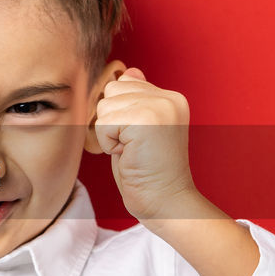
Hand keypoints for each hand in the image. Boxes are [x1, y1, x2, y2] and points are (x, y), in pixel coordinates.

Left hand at [93, 67, 198, 223]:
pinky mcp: (146, 119)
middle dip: (112, 121)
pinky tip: (129, 155)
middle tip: (133, 145)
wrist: (165, 203)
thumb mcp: (141, 129)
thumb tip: (127, 72)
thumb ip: (136, 100)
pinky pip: (103, 122)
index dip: (119, 113)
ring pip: (105, 105)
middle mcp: (169, 98)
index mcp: (171, 98)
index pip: (125, 82)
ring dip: (110, 132)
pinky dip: (108, 143)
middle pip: (111, 90)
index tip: (136, 137)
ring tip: (132, 150)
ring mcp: (160, 106)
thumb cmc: (148, 173)